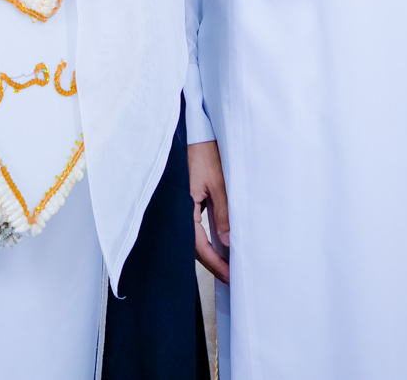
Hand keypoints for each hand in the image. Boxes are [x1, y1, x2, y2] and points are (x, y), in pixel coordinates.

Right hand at [188, 139, 230, 282]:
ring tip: (225, 264)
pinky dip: (203, 238)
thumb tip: (227, 242)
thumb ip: (222, 213)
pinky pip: (191, 225)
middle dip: (211, 262)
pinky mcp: (182, 199)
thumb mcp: (218, 183)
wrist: (191, 131)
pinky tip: (215, 243)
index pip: (198, 245)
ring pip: (191, 236)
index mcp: (183, 207)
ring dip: (208, 251)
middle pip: (193, 246)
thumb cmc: (202, 152)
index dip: (214, 263)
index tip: (228, 276)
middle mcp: (177, 209)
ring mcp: (178, 205)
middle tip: (229, 276)